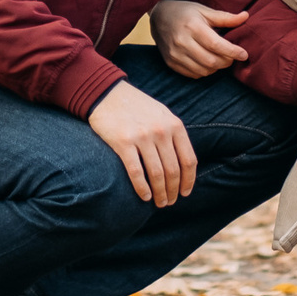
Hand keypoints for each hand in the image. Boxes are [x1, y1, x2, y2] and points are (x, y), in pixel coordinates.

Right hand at [89, 81, 197, 207]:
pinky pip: (136, 172)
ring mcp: (142, 137)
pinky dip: (142, 188)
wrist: (107, 93)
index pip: (188, 160)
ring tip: (159, 203)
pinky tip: (145, 197)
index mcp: (174, 125)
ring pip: (157, 174)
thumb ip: (174, 134)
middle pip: (173, 171)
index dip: (188, 181)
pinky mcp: (123, 142)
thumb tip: (183, 162)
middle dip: (173, 191)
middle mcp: (161, 131)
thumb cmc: (136, 106)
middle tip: (169, 202)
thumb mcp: (162, 114)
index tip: (185, 193)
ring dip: (160, 193)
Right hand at [150, 0, 248, 78]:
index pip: (216, 45)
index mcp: (193, 27)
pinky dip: (204, 71)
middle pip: (211, 61)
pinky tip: (206, 61)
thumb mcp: (204, 11)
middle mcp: (182, 42)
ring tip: (219, 58)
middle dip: (227, 62)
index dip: (233, 52)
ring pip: (203, 71)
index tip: (244, 54)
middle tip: (232, 56)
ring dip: (216, 68)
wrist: (159, 17)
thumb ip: (225, 17)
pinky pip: (193, 75)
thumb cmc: (184, 12)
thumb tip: (246, 16)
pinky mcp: (171, 63)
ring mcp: (175, 54)